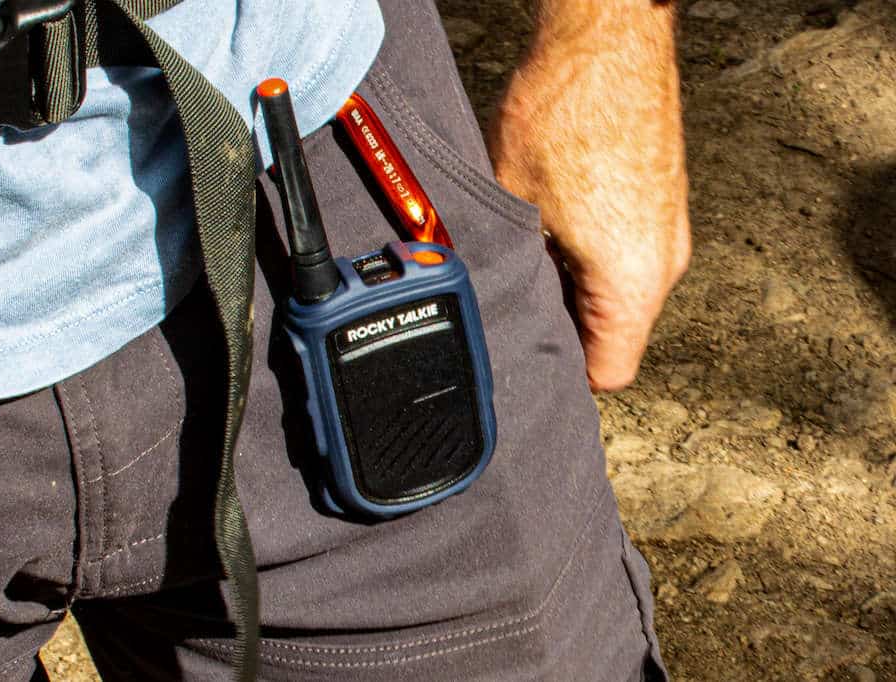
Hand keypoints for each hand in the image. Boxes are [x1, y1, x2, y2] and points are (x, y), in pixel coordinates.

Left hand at [487, 1, 689, 390]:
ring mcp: (669, 234)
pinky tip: (552, 226)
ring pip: (618, 297)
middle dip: (561, 328)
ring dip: (573, 289)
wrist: (607, 38)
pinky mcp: (663, 206)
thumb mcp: (511, 207)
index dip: (563, 374)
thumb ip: (509, 271)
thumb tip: (487, 304)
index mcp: (632, 282)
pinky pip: (627, 259)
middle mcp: (663, 266)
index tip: (527, 358)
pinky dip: (590, 258)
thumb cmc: (564, 111)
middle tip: (512, 303)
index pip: (608, 373)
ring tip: (528, 256)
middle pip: (613, 336)